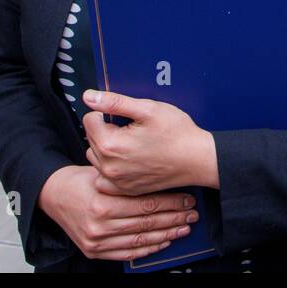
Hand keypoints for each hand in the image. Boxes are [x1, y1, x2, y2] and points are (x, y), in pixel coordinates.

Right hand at [37, 164, 196, 260]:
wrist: (55, 196)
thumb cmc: (82, 181)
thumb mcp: (104, 174)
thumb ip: (130, 180)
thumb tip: (165, 179)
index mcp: (103, 203)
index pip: (146, 205)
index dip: (171, 203)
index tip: (187, 199)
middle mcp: (100, 225)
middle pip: (146, 223)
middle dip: (174, 219)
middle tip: (191, 214)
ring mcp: (96, 241)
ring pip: (140, 240)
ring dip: (166, 235)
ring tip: (183, 228)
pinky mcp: (94, 251)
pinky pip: (127, 254)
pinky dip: (147, 249)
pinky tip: (163, 242)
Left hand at [82, 89, 218, 194]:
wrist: (197, 159)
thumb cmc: (177, 134)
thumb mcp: (148, 109)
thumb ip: (115, 102)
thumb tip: (89, 97)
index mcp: (112, 145)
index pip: (89, 120)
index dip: (106, 113)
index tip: (124, 117)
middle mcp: (109, 167)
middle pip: (91, 140)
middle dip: (106, 131)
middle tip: (132, 129)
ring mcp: (116, 181)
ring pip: (97, 157)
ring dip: (107, 149)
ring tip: (131, 143)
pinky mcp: (125, 190)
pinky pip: (105, 176)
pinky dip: (112, 167)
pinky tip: (129, 160)